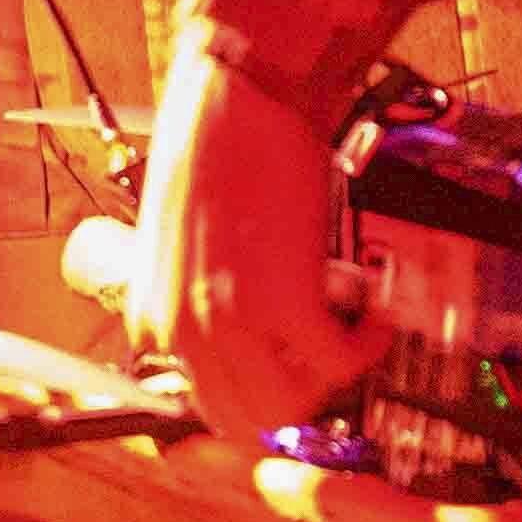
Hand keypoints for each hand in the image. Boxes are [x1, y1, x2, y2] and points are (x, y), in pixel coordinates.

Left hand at [131, 28, 368, 443]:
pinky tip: (370, 316)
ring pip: (292, 406)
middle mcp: (184, 330)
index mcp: (151, 318)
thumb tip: (241, 334)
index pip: (203, 403)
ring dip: (332, 378)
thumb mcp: (180, 246)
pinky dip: (365, 345)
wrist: (241, 100)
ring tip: (349, 335)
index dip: (257, 394)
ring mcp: (232, 322)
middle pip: (247, 420)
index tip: (288, 375)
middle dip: (298, 398)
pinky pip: (338, 361)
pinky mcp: (286, 302)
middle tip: (325, 362)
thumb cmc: (214, 152)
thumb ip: (195, 298)